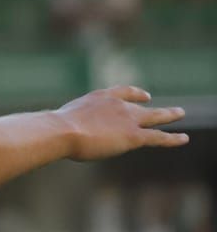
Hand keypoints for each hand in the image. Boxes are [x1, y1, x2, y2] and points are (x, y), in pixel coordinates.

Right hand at [57, 86, 187, 160]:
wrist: (63, 130)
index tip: (145, 96)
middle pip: (140, 104)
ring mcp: (128, 119)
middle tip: (165, 105)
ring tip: (180, 113)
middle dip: (152, 105)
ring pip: (154, 116)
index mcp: (100, 97)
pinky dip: (173, 138)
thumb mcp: (59, 123)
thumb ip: (64, 127)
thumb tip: (47, 136)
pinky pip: (158, 137)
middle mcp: (117, 105)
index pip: (122, 92)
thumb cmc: (54, 129)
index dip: (135, 94)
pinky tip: (184, 139)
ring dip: (169, 114)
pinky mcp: (134, 135)